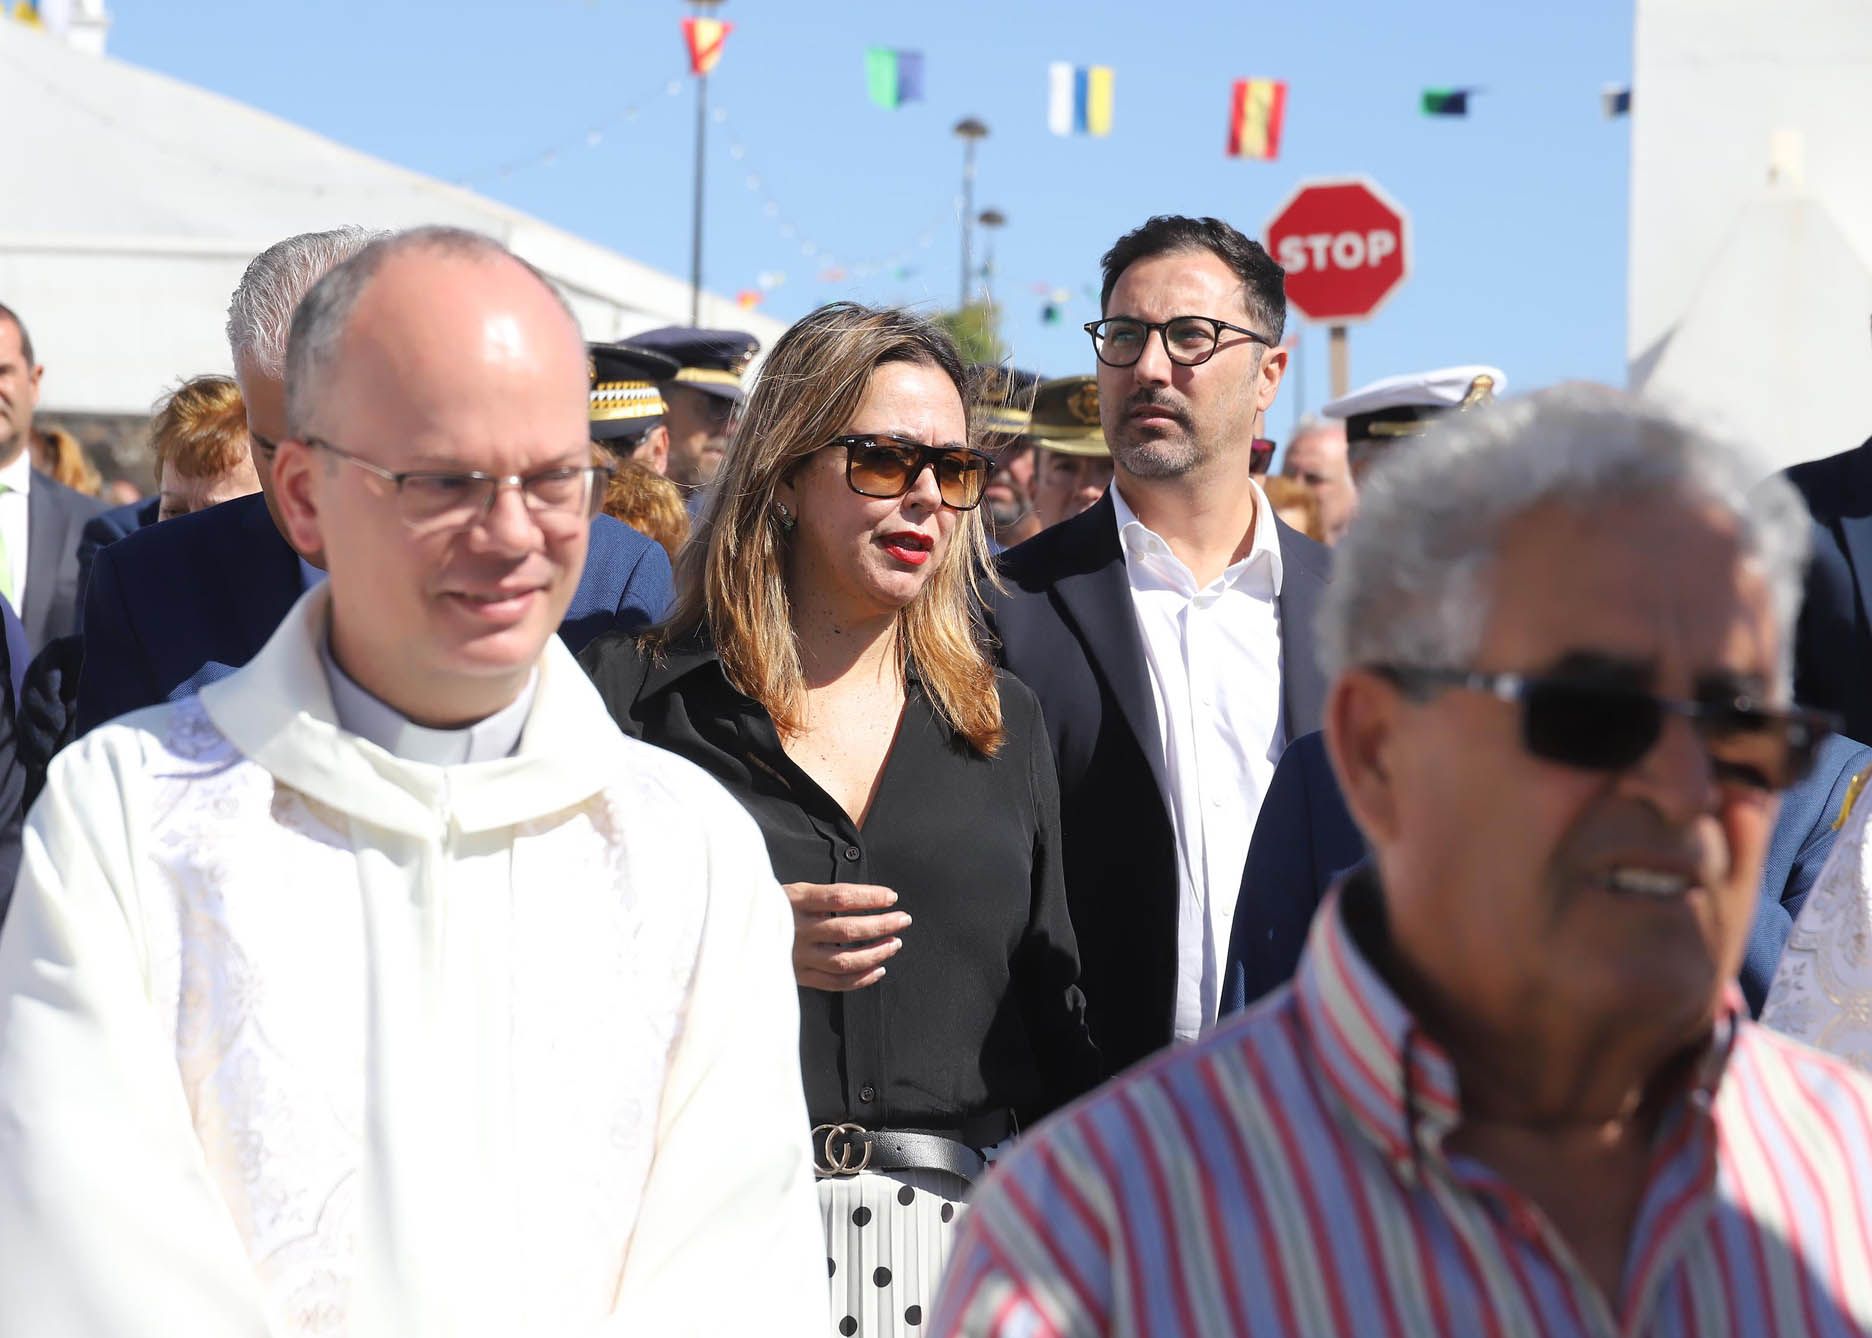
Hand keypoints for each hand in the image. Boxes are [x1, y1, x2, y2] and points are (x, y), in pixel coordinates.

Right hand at [783, 881, 909, 991]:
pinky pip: (835, 982)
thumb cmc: (772, 908)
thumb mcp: (792, 890)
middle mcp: (797, 929)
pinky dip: (861, 978)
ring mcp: (798, 956)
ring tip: (895, 944)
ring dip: (876, 953)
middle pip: (847, 930)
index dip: (869, 897)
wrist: (736, 933)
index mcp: (795, 901)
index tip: (891, 897)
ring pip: (845, 960)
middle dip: (881, 925)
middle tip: (903, 920)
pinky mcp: (799, 977)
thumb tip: (866, 895)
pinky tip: (879, 969)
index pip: (840, 897)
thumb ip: (824, 894)